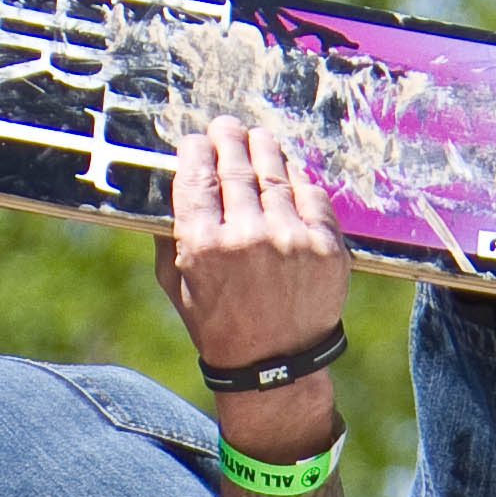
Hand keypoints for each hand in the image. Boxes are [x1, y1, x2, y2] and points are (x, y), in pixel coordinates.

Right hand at [156, 123, 348, 452]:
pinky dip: (296, 178)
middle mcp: (247, 237)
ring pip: (275, 171)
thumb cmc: (219, 327)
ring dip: (263, 148)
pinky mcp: (325, 244)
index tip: (196, 141)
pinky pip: (310, 192)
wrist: (274, 369)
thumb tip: (172, 185)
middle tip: (225, 127)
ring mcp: (290, 239)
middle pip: (236, 164)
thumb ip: (170, 236)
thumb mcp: (177, 287)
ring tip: (256, 140)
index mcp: (203, 247)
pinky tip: (286, 173)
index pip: (197, 175)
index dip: (196, 149)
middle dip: (228, 138)